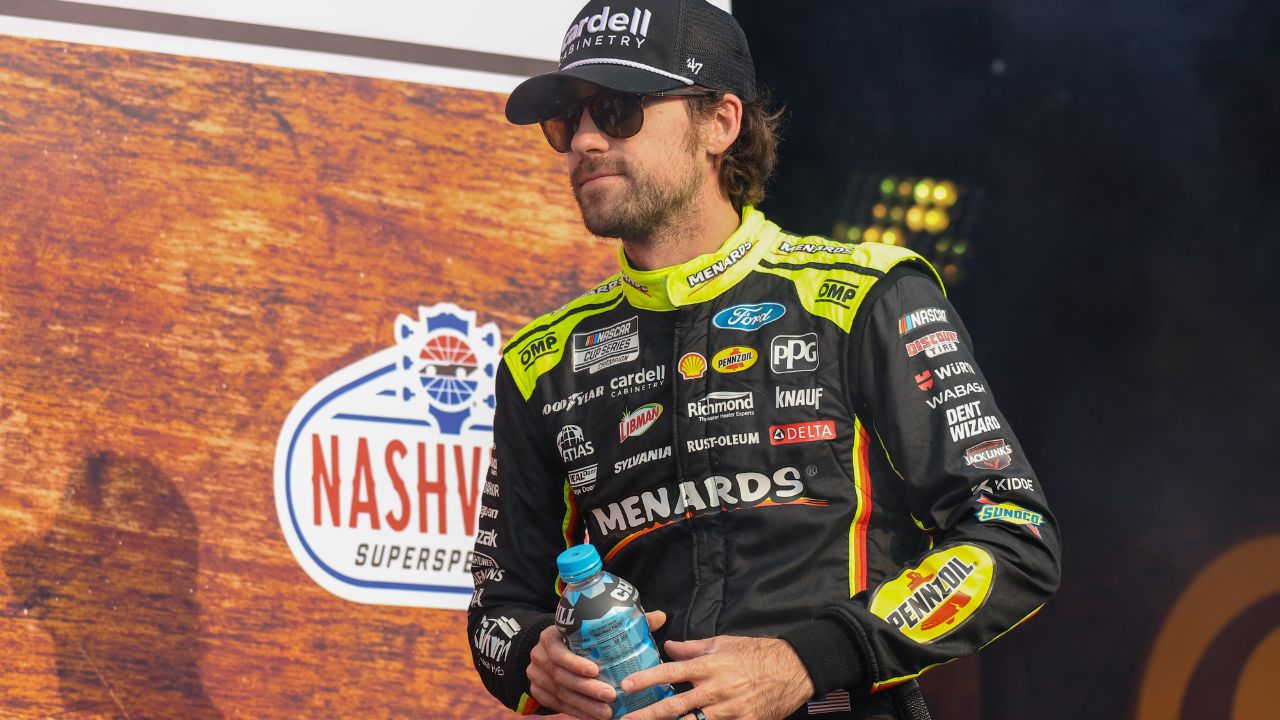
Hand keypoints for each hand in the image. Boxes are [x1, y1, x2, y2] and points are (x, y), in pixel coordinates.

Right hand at [528, 610, 667, 719]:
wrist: (552, 649)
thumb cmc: (580, 636)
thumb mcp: (593, 625)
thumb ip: (624, 621)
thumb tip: (660, 617)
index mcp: (550, 637)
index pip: (558, 650)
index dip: (575, 662)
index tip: (596, 670)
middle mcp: (539, 657)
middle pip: (562, 677)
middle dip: (587, 689)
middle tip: (610, 696)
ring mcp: (537, 677)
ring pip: (562, 695)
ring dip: (585, 706)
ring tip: (607, 712)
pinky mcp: (539, 693)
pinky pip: (559, 707)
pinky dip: (578, 713)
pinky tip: (595, 717)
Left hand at [618, 635, 814, 719]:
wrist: (792, 669)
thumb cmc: (755, 653)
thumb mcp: (722, 643)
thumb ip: (692, 647)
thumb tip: (667, 646)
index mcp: (708, 666)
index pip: (671, 672)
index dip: (647, 679)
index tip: (626, 685)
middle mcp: (715, 690)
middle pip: (675, 706)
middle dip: (648, 714)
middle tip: (625, 719)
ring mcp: (728, 711)